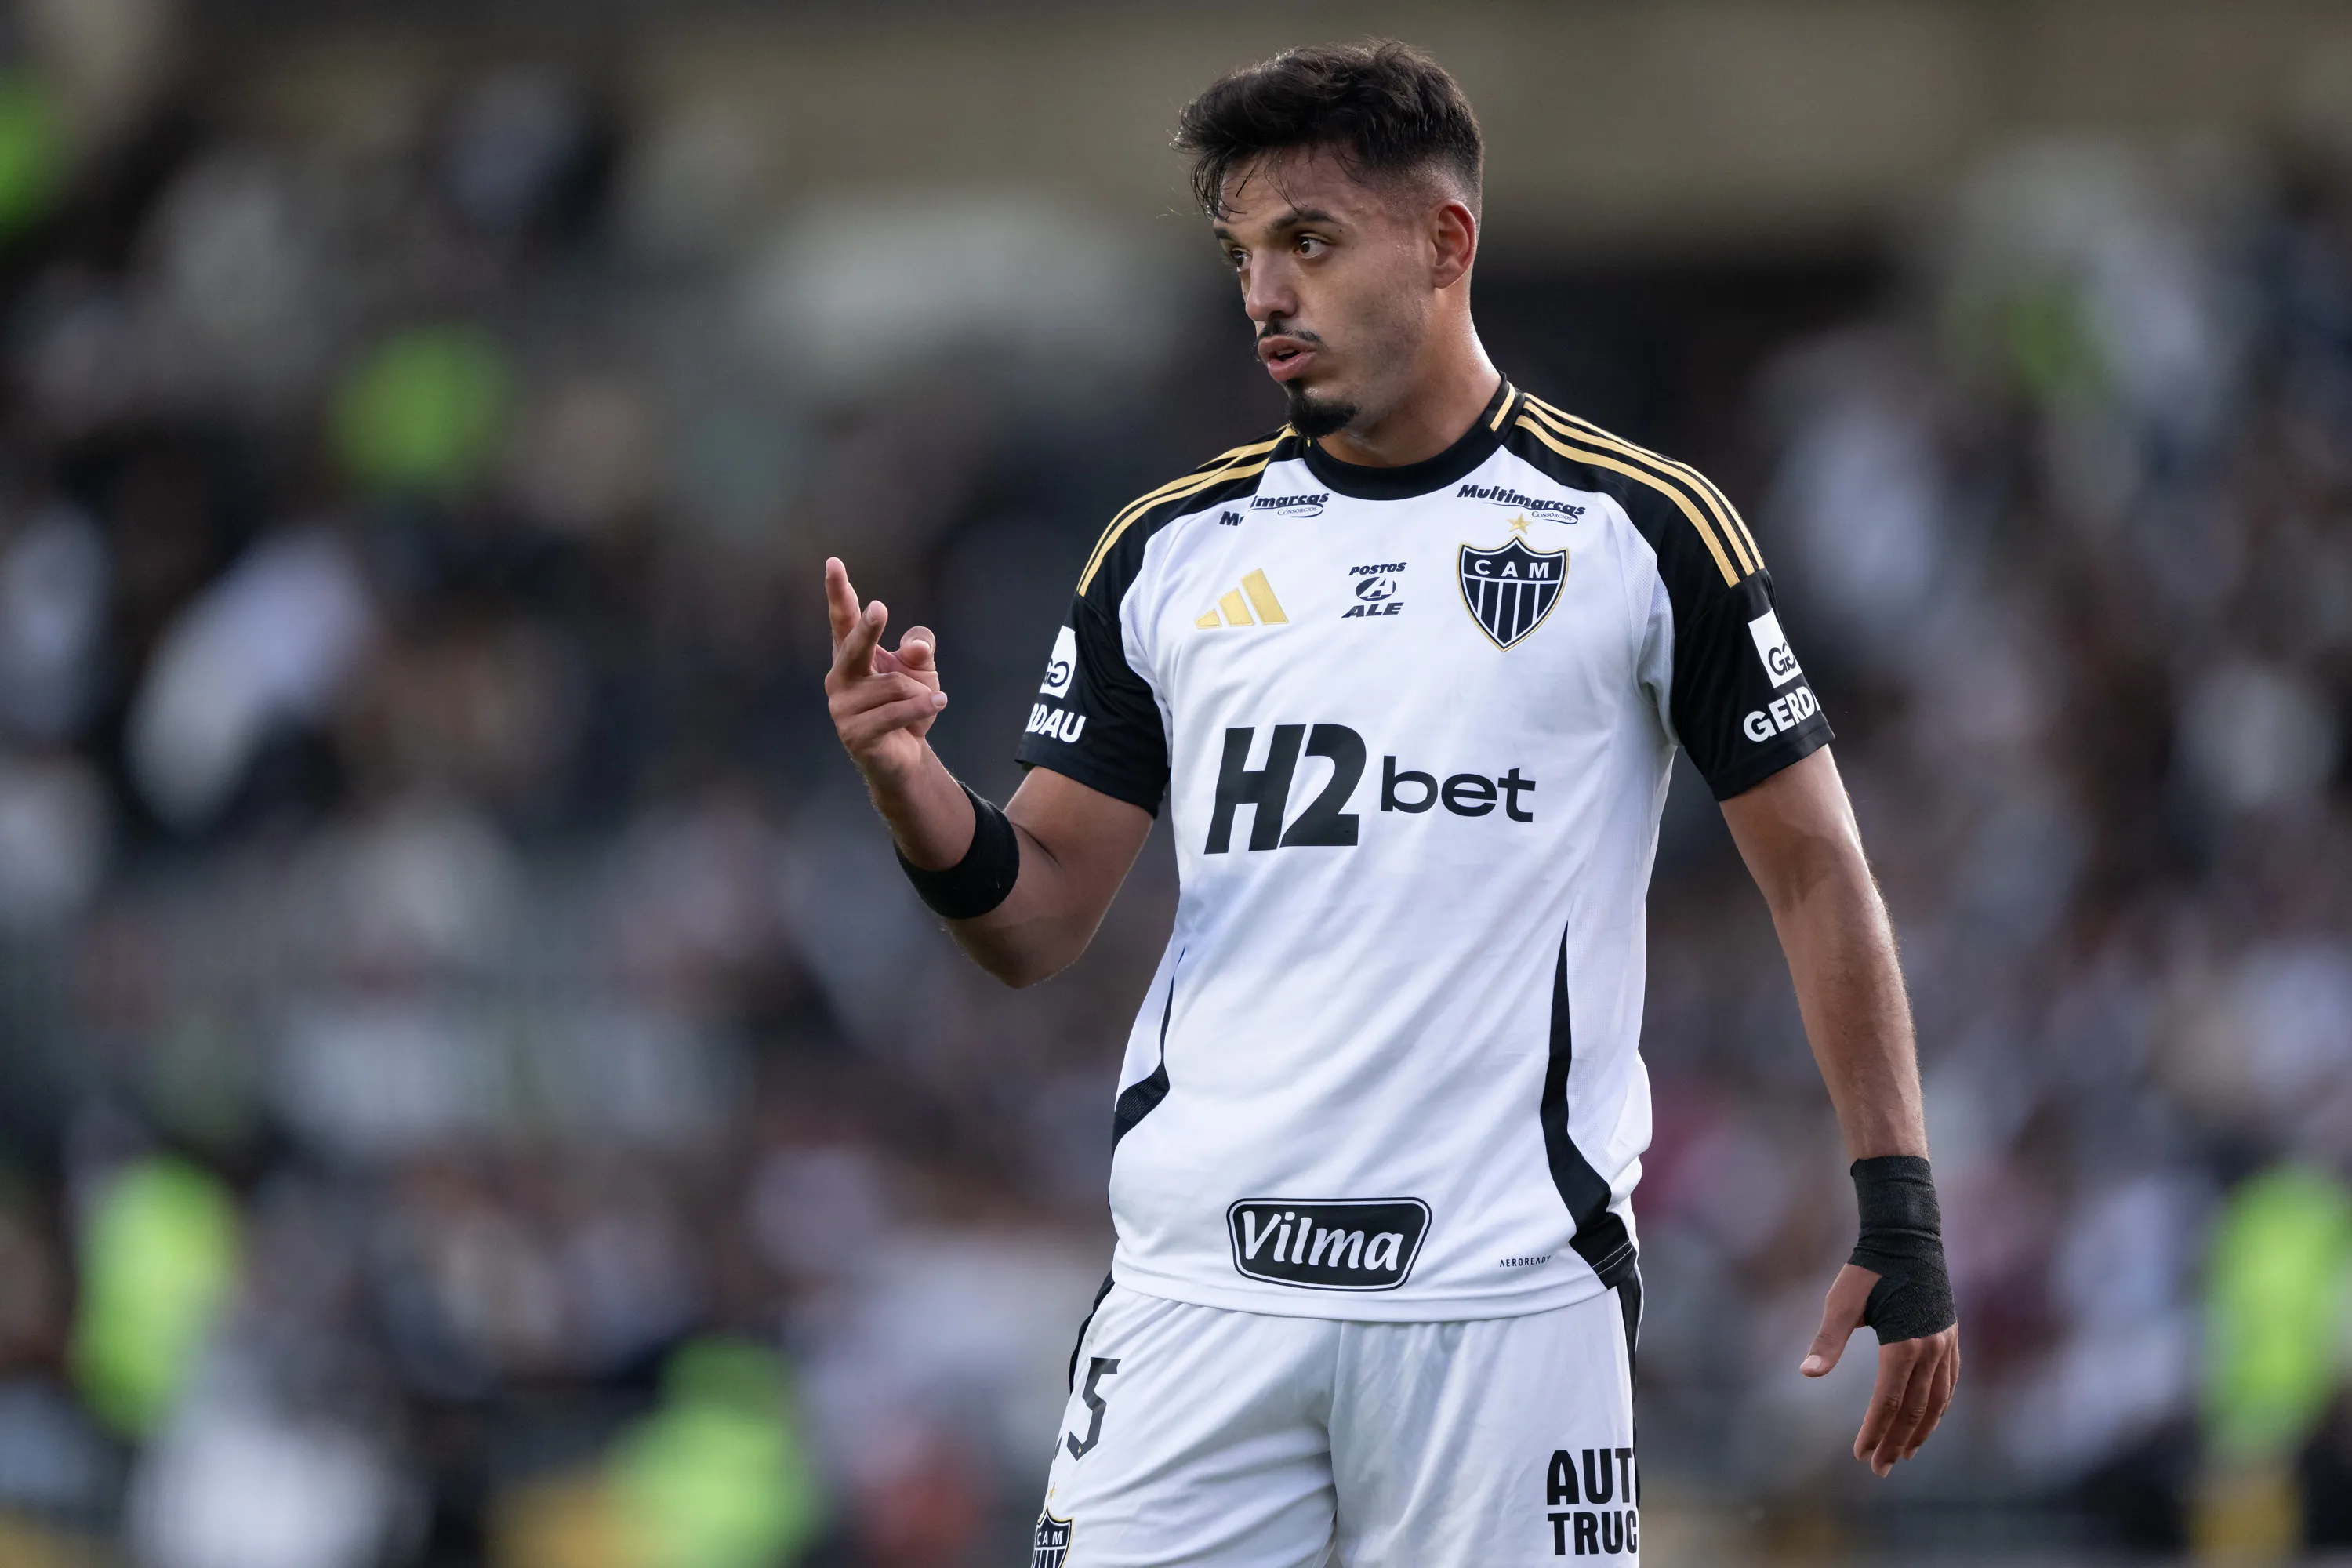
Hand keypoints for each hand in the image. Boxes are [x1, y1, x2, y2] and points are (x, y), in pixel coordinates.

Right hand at [825, 557, 946, 787]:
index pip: (844, 619)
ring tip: (927, 701)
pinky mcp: (855, 734)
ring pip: (894, 685)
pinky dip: (922, 707)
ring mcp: (842, 708)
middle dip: (868, 629)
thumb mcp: (921, 669)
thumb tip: (915, 645)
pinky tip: (936, 705)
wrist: (906, 754)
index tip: (834, 563)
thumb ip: (918, 648)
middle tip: (880, 608)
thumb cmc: (908, 704)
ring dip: (920, 692)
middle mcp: (839, 678)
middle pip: (854, 646)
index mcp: (851, 656)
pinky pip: (898, 711)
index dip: (838, 592)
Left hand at [1800, 1263, 1958, 1476]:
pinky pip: (1950, 1384)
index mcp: (1903, 1344)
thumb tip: (1807, 1374)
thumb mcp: (1841, 1302)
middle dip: (1896, 1442)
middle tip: (1879, 1468)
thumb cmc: (1867, 1270)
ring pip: (1937, 1402)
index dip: (1875, 1431)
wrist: (1907, 1238)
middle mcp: (1931, 1349)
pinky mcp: (1951, 1337)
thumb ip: (1828, 1341)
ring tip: (1904, 1454)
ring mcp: (1946, 1345)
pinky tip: (1928, 1420)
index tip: (1861, 1455)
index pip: (1888, 1402)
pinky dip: (1939, 1408)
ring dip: (1921, 1432)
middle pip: (1915, 1410)